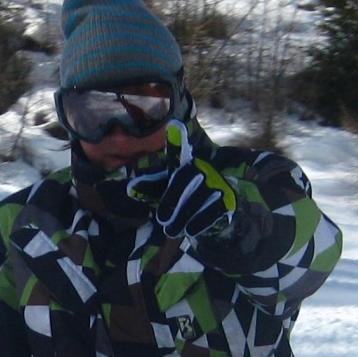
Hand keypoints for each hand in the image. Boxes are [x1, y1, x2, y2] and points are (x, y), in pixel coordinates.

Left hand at [123, 121, 236, 243]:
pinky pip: (212, 211)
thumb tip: (130, 189)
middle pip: (184, 181)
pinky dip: (198, 222)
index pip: (179, 153)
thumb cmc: (187, 198)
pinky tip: (189, 231)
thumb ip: (151, 189)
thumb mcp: (168, 192)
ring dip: (182, 215)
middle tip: (161, 219)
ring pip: (197, 197)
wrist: (219, 213)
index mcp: (187, 164)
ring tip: (170, 229)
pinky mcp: (227, 200)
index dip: (177, 141)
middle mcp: (203, 169)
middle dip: (171, 201)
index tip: (174, 125)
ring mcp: (217, 183)